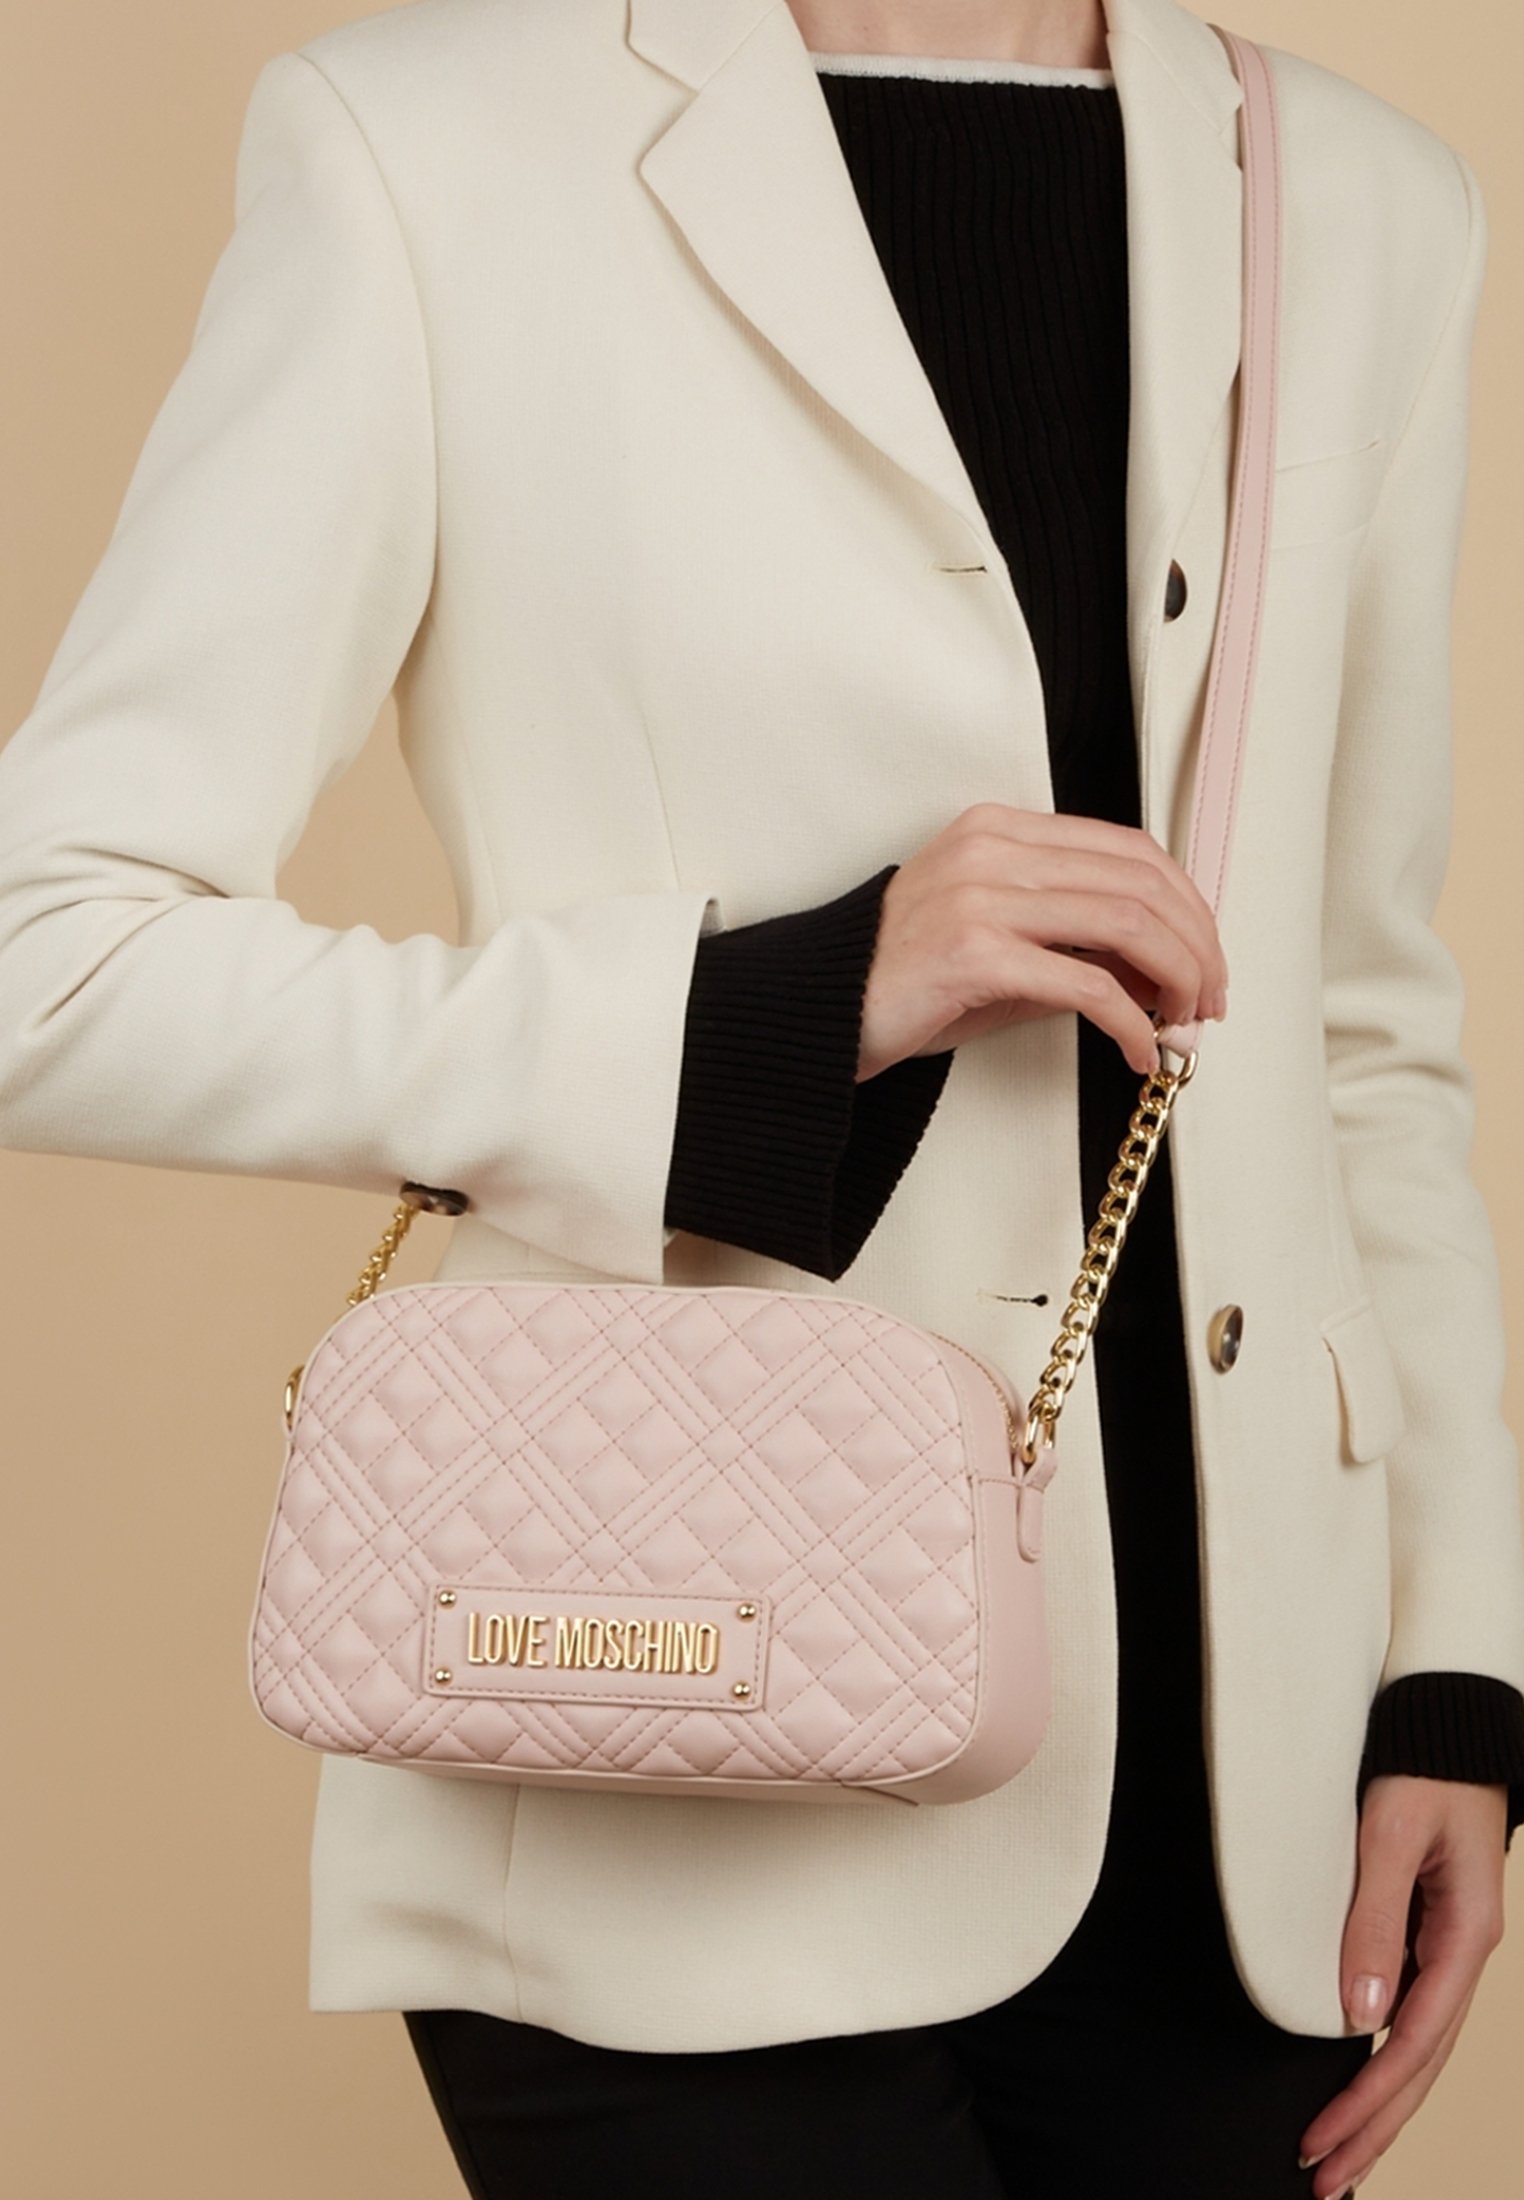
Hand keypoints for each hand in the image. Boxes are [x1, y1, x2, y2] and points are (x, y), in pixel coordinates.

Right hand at [856, 803, 1228, 1082]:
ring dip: (1177, 980)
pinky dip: (1131, 1023)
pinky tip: (1139, 1050)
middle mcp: (993, 850)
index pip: (1129, 849)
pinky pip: (1087, 986)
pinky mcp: (975, 953)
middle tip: (1208, 1000)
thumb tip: (1164, 969)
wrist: (820, 1016)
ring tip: (1183, 1025)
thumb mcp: (1000, 944)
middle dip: (1196, 946)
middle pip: (1142, 882)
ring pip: (1128, 924)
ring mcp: (982, 896)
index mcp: (1000, 830)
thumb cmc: (904, 983)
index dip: (1187, 904)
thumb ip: (1075, 941)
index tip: (1205, 958)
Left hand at [1298, 1775, 1508, 2197]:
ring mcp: (1449, 1947)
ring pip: (1418, 2050)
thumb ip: (1371, 1918)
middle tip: (1323, 2182)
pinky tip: (1360, 2089)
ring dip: (1380, 2109)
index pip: (1414, 2044)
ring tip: (1338, 2161)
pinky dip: (1385, 2062)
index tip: (1320, 2141)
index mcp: (1464, 1938)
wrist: (1449, 1722)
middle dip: (1373, 2130)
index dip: (1367, 2101)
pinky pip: (1411, 2015)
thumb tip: (1357, 2017)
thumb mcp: (1390, 1834)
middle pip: (1421, 2066)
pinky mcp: (1430, 1933)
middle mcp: (1462, 1953)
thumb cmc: (1422, 1767)